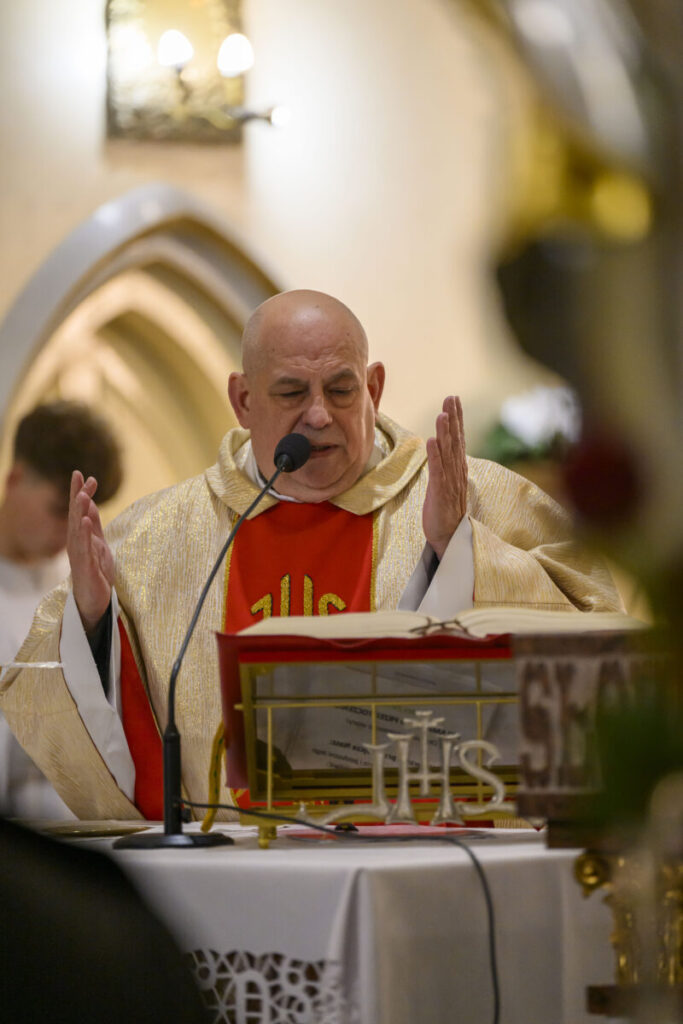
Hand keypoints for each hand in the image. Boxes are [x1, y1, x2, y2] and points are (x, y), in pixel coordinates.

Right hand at [67, 470, 114, 633]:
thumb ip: (94, 526)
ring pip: (77, 530)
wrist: (95, 602)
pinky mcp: (85, 568)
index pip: (78, 511)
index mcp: (80, 537)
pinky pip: (84, 549)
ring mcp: (79, 556)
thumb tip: (89, 504)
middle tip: (80, 477)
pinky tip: (85, 521)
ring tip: (82, 495)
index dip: (79, 492)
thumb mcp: (98, 544)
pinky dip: (85, 534)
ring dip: (79, 512)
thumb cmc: (96, 573)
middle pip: (75, 516)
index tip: (82, 474)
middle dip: (77, 496)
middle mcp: (76, 544)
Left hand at [422, 395, 467, 559]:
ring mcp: (450, 482)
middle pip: (455, 440)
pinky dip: (435, 456)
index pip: (458, 439)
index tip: (454, 400)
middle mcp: (456, 472)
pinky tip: (431, 441)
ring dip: (445, 433)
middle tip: (451, 397)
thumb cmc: (446, 510)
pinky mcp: (440, 493)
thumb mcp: (447, 483)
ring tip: (442, 414)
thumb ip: (447, 465)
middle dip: (453, 418)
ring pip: (448, 453)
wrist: (450, 538)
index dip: (457, 419)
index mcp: (457, 469)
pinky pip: (438, 472)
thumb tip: (446, 446)